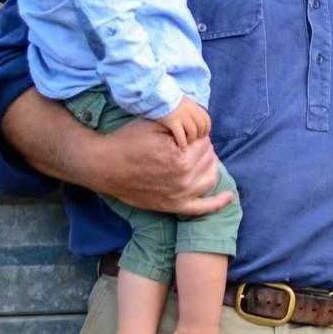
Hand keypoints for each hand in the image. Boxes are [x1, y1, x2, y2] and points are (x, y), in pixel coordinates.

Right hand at [95, 117, 231, 216]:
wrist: (103, 166)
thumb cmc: (127, 142)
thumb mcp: (155, 125)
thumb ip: (181, 125)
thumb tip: (200, 127)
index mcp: (181, 157)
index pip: (205, 142)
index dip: (198, 135)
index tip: (188, 133)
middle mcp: (184, 179)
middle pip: (208, 158)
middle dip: (203, 148)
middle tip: (190, 143)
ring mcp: (179, 195)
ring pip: (210, 178)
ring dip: (209, 166)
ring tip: (200, 158)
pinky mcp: (173, 206)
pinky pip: (202, 208)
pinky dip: (218, 203)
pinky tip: (229, 196)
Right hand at [156, 97, 210, 147]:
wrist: (157, 95)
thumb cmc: (169, 100)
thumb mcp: (184, 102)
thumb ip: (191, 110)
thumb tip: (196, 121)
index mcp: (194, 106)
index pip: (206, 119)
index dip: (206, 129)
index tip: (202, 135)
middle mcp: (190, 111)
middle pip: (201, 126)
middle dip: (199, 135)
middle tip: (194, 139)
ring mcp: (181, 116)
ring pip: (193, 132)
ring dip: (191, 139)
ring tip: (186, 142)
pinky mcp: (172, 121)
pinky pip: (181, 136)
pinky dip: (182, 142)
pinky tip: (180, 145)